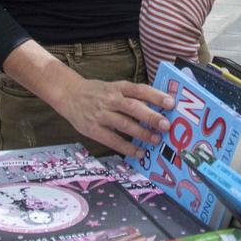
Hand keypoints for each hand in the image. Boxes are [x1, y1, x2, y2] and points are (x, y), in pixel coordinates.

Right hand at [54, 74, 171, 159]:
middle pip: (133, 107)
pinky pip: (112, 140)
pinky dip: (126, 147)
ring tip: (155, 140)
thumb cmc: (97, 92)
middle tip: (166, 125)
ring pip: (124, 124)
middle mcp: (110, 99)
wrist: (69, 94)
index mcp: (118, 87)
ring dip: (141, 133)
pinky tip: (138, 153)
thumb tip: (157, 107)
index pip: (139, 90)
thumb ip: (131, 96)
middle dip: (151, 117)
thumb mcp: (114, 87)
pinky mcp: (93, 129)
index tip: (171, 103)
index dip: (156, 96)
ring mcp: (101, 114)